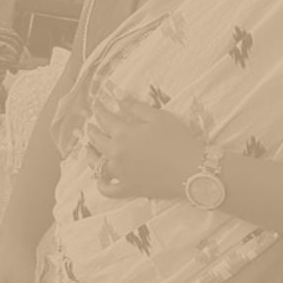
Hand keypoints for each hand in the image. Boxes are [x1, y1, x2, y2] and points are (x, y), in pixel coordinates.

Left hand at [84, 94, 204, 200]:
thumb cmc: (179, 140)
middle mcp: (117, 153)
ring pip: (97, 164)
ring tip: (88, 149)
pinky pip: (108, 189)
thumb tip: (114, 93)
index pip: (105, 118)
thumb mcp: (157, 117)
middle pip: (97, 140)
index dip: (99, 110)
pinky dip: (101, 184)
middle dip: (92, 130)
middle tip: (90, 124)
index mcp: (123, 133)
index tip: (95, 104)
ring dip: (90, 155)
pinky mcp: (129, 189)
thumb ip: (133, 105)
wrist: (193, 169)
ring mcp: (121, 173)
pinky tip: (99, 179)